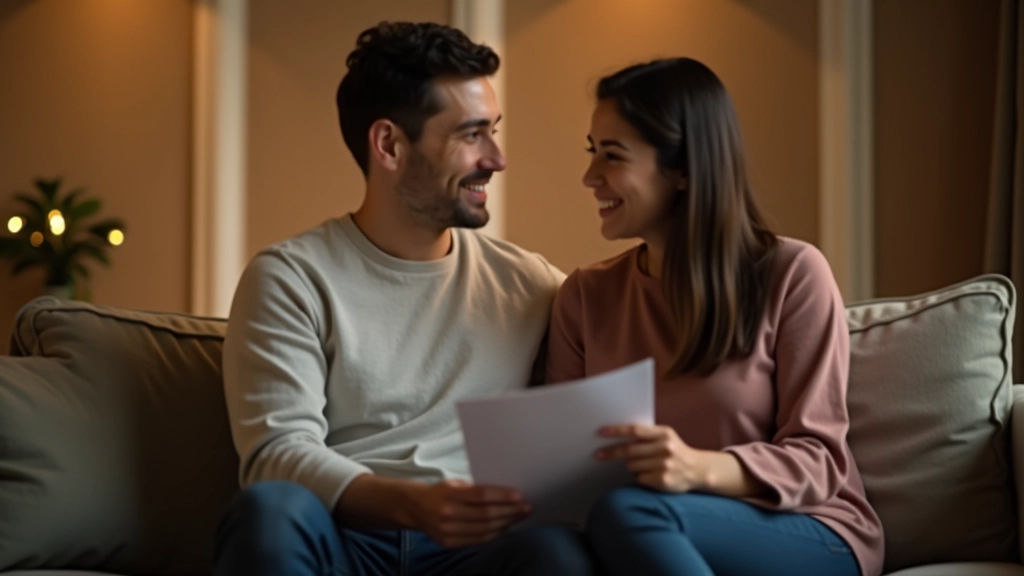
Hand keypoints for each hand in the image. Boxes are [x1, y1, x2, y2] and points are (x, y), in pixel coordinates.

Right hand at [407, 479, 531, 547]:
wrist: (415, 508)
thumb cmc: (441, 492)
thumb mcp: (454, 484)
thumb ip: (475, 490)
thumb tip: (506, 494)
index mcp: (450, 495)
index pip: (481, 496)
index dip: (502, 496)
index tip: (520, 495)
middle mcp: (448, 514)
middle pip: (486, 515)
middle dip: (510, 511)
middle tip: (527, 507)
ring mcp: (448, 531)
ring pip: (484, 530)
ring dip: (506, 523)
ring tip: (520, 516)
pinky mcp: (449, 543)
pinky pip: (478, 540)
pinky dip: (495, 534)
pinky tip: (506, 526)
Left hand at [596, 424, 709, 492]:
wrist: (698, 470)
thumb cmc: (675, 451)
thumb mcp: (665, 437)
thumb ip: (646, 435)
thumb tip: (616, 436)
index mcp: (664, 433)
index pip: (635, 430)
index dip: (616, 431)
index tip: (601, 432)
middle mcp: (665, 448)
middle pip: (629, 450)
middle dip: (611, 452)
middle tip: (598, 455)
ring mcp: (665, 465)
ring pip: (632, 465)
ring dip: (631, 466)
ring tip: (643, 465)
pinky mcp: (663, 480)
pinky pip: (639, 478)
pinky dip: (639, 477)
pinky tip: (650, 475)